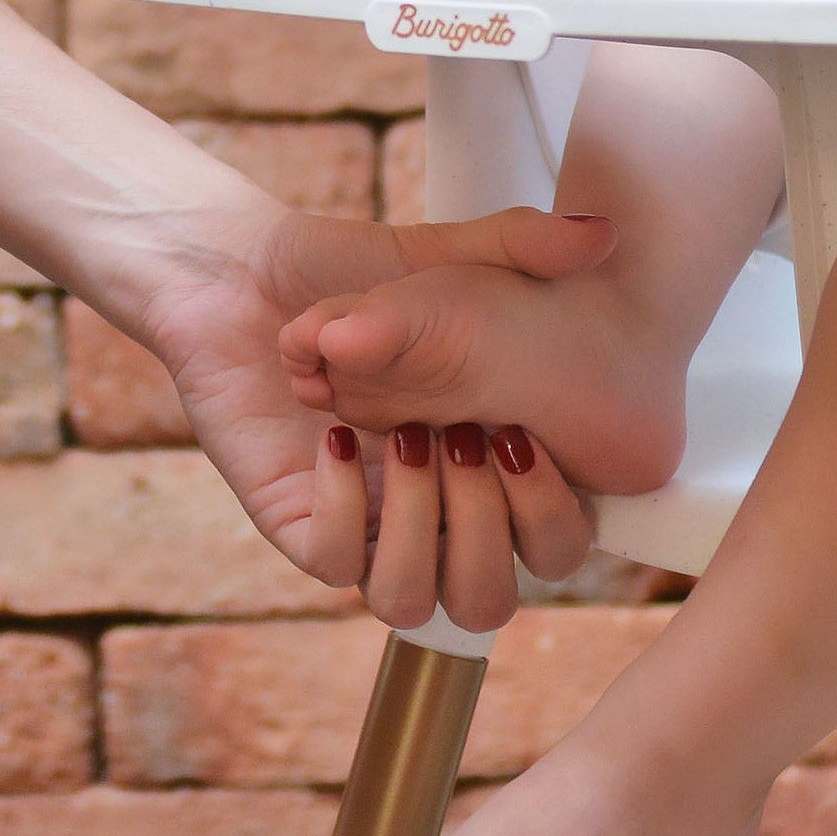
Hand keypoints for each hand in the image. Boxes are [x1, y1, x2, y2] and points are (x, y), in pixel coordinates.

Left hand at [134, 206, 605, 630]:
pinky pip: (334, 563)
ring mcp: (365, 523)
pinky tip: (333, 434)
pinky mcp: (299, 522)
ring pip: (411, 601)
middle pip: (488, 598)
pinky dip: (341, 507)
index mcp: (485, 464)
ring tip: (404, 440)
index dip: (553, 515)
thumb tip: (601, 234)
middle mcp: (431, 509)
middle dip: (484, 530)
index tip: (523, 436)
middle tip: (461, 440)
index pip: (555, 545)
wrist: (236, 269)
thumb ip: (520, 244)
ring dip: (417, 529)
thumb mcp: (437, 254)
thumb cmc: (342, 268)